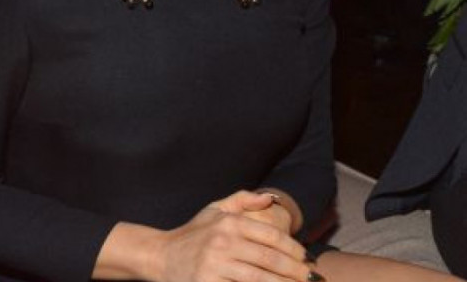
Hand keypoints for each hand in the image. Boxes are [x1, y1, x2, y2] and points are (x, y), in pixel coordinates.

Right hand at [152, 193, 311, 281]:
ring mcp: (215, 265)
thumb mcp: (214, 210)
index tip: (307, 259)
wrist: (161, 256)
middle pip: (270, 259)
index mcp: (228, 223)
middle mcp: (222, 242)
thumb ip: (243, 200)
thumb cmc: (193, 234)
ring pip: (260, 279)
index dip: (294, 249)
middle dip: (296, 272)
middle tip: (312, 279)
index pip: (271, 236)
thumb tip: (270, 199)